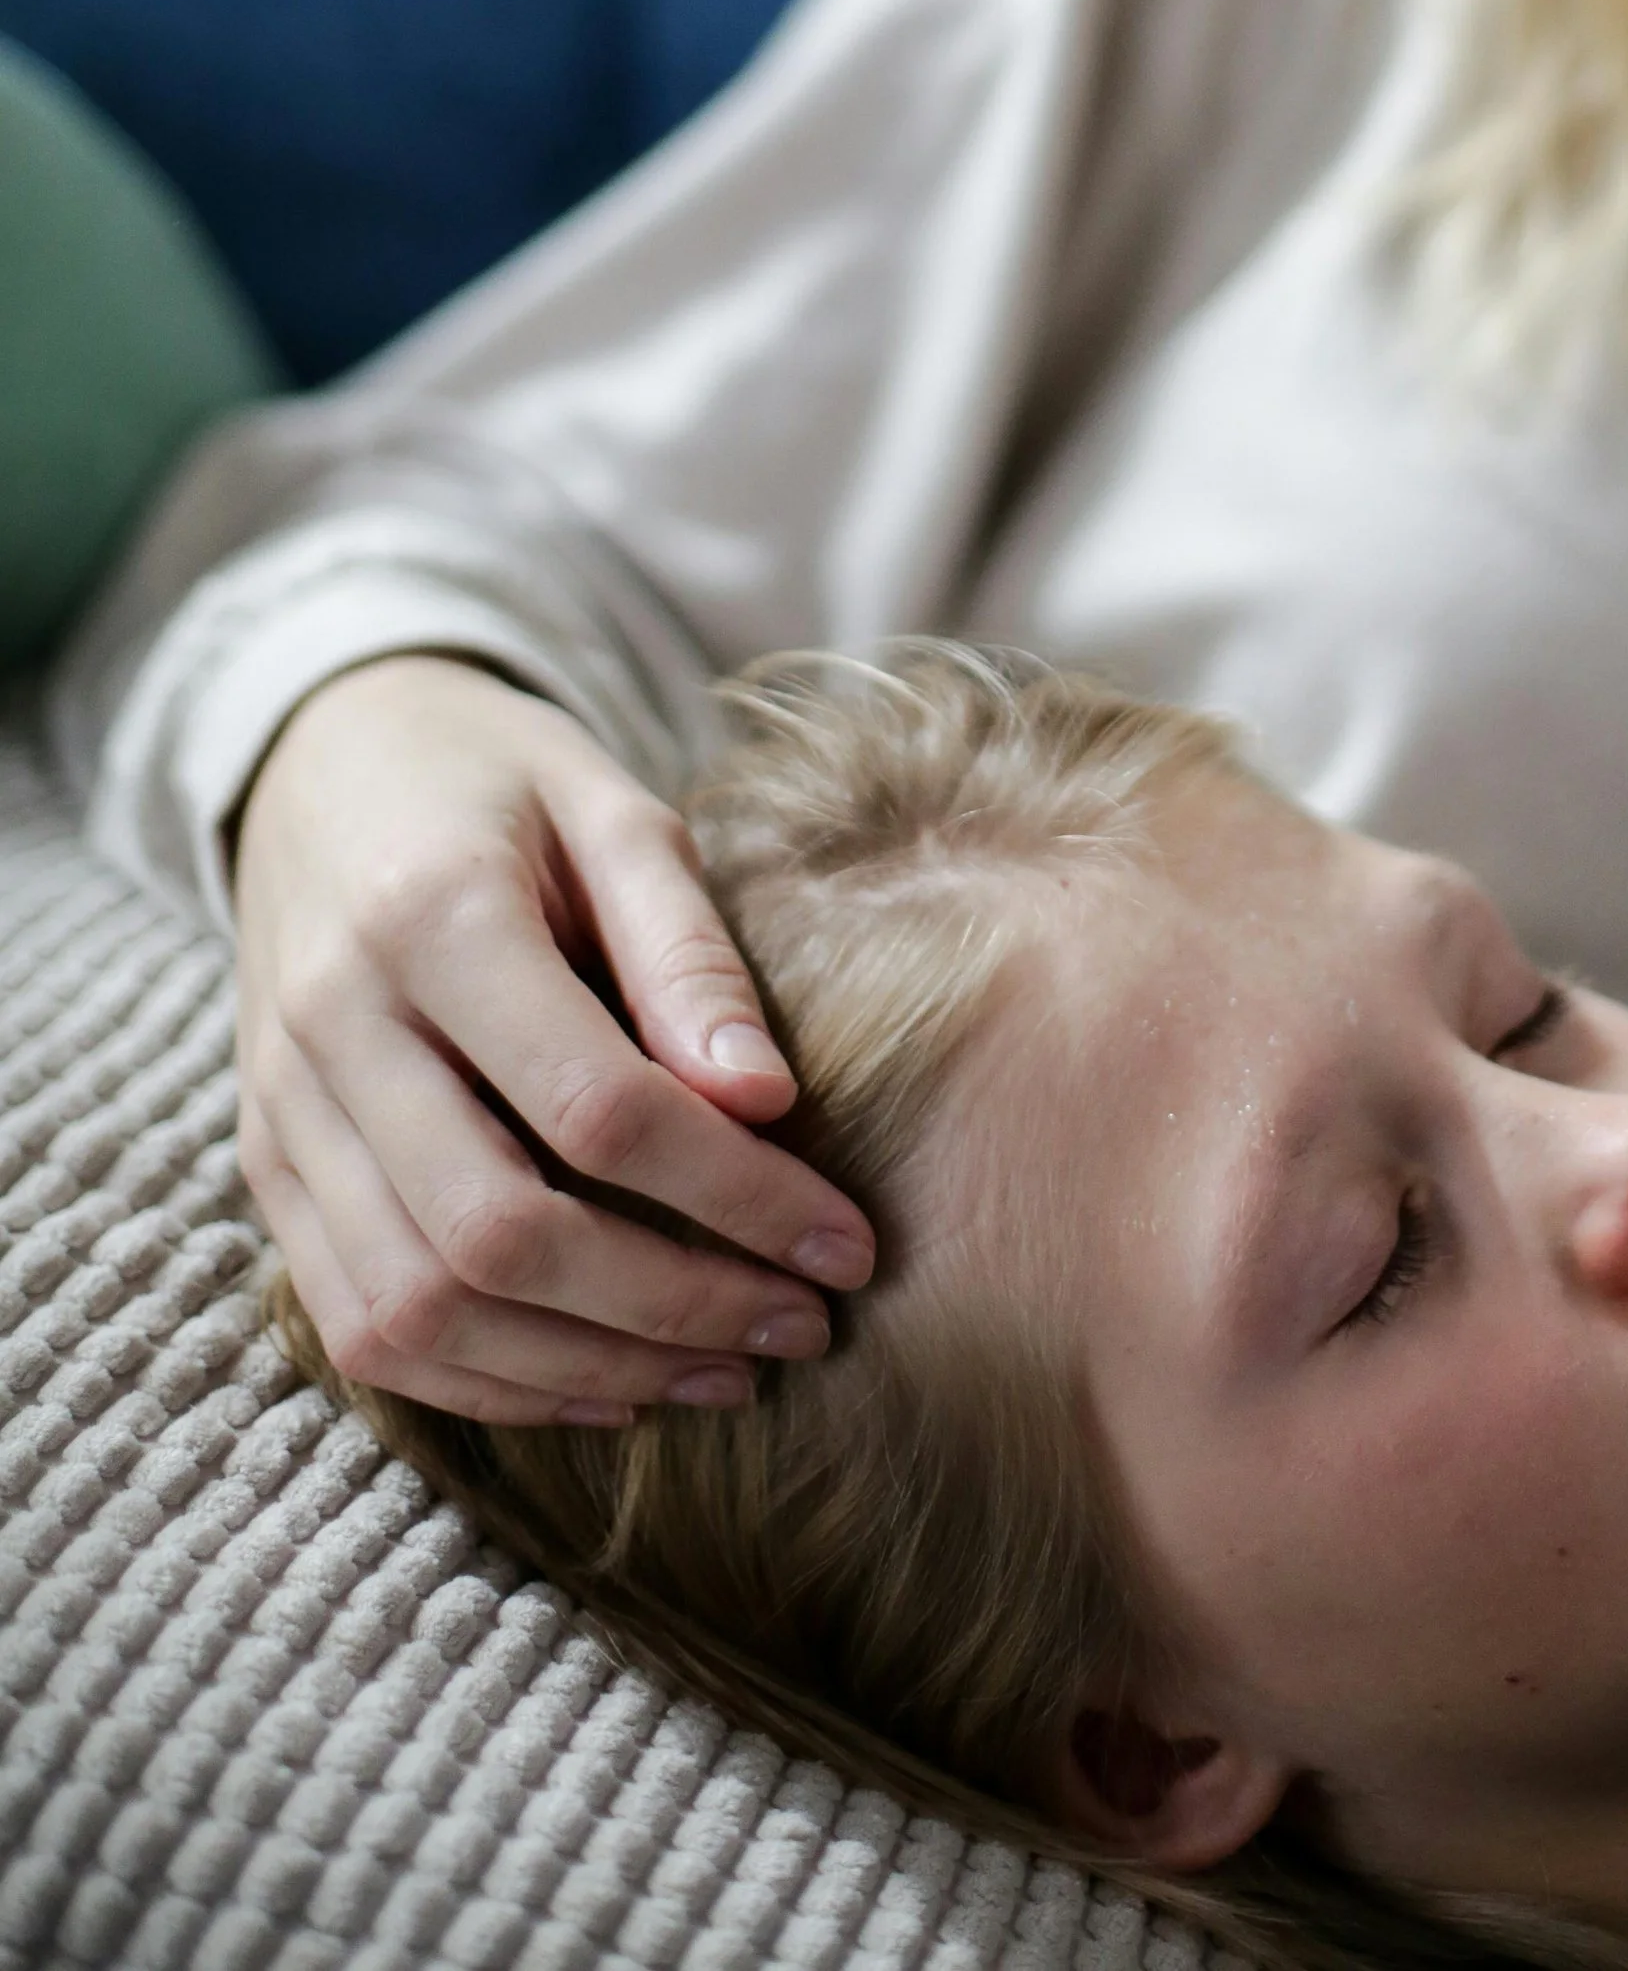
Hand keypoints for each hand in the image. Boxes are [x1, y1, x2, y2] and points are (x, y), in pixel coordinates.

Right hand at [233, 656, 872, 1424]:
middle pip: (498, 1235)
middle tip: (802, 1327)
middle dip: (670, 1305)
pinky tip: (607, 1381)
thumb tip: (766, 1101)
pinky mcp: (268, 1167)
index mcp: (432, 916)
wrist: (323, 760)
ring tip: (724, 1369)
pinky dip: (489, 1381)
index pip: (596, 1108)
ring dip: (585, 1368)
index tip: (845, 1244)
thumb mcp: (616, 812)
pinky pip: (362, 1325)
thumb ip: (688, 953)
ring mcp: (284, 1110)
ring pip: (420, 1311)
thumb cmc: (501, 783)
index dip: (735, 1195)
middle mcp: (335, 1029)